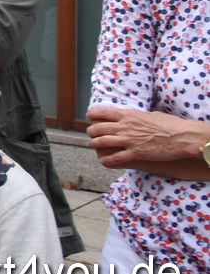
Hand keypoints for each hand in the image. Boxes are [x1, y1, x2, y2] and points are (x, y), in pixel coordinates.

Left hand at [86, 105, 209, 165]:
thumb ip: (137, 116)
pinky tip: (103, 161)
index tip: (90, 117)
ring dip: (94, 144)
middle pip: (98, 128)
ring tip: (93, 145)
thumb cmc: (170, 124)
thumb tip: (134, 116)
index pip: (101, 112)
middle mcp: (125, 126)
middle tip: (91, 134)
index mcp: (128, 114)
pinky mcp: (136, 153)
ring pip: (102, 142)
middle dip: (91, 131)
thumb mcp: (149, 115)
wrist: (182, 137)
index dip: (92, 115)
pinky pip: (115, 158)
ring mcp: (129, 140)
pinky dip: (106, 160)